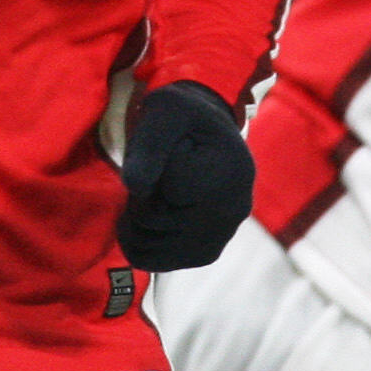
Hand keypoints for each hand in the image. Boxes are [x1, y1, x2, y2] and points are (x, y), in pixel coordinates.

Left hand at [116, 81, 254, 272]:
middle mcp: (235, 210)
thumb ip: (150, 143)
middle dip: (139, 194)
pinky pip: (155, 261)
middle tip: (153, 170)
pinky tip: (146, 214)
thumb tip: (135, 186)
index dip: (150, 166)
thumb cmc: (183, 116)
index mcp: (231, 171)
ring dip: (135, 218)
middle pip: (153, 220)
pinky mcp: (206, 253)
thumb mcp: (165, 110)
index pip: (165, 187)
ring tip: (151, 190)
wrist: (204, 133)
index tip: (168, 148)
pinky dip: (138, 240)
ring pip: (149, 246)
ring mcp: (222, 236)